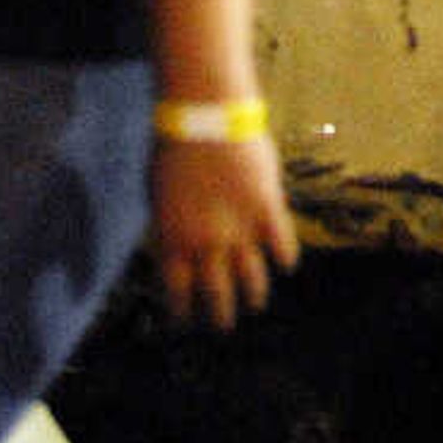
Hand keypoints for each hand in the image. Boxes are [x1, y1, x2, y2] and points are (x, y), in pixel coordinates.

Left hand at [152, 134, 299, 329]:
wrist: (203, 117)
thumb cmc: (173, 151)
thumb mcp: (158, 197)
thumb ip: (167, 230)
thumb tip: (171, 253)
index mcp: (173, 240)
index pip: (177, 293)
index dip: (181, 313)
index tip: (184, 323)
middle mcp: (207, 243)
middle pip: (216, 295)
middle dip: (219, 317)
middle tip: (221, 326)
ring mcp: (240, 228)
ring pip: (251, 279)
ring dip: (253, 297)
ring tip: (255, 304)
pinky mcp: (268, 209)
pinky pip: (281, 245)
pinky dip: (284, 258)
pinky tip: (285, 266)